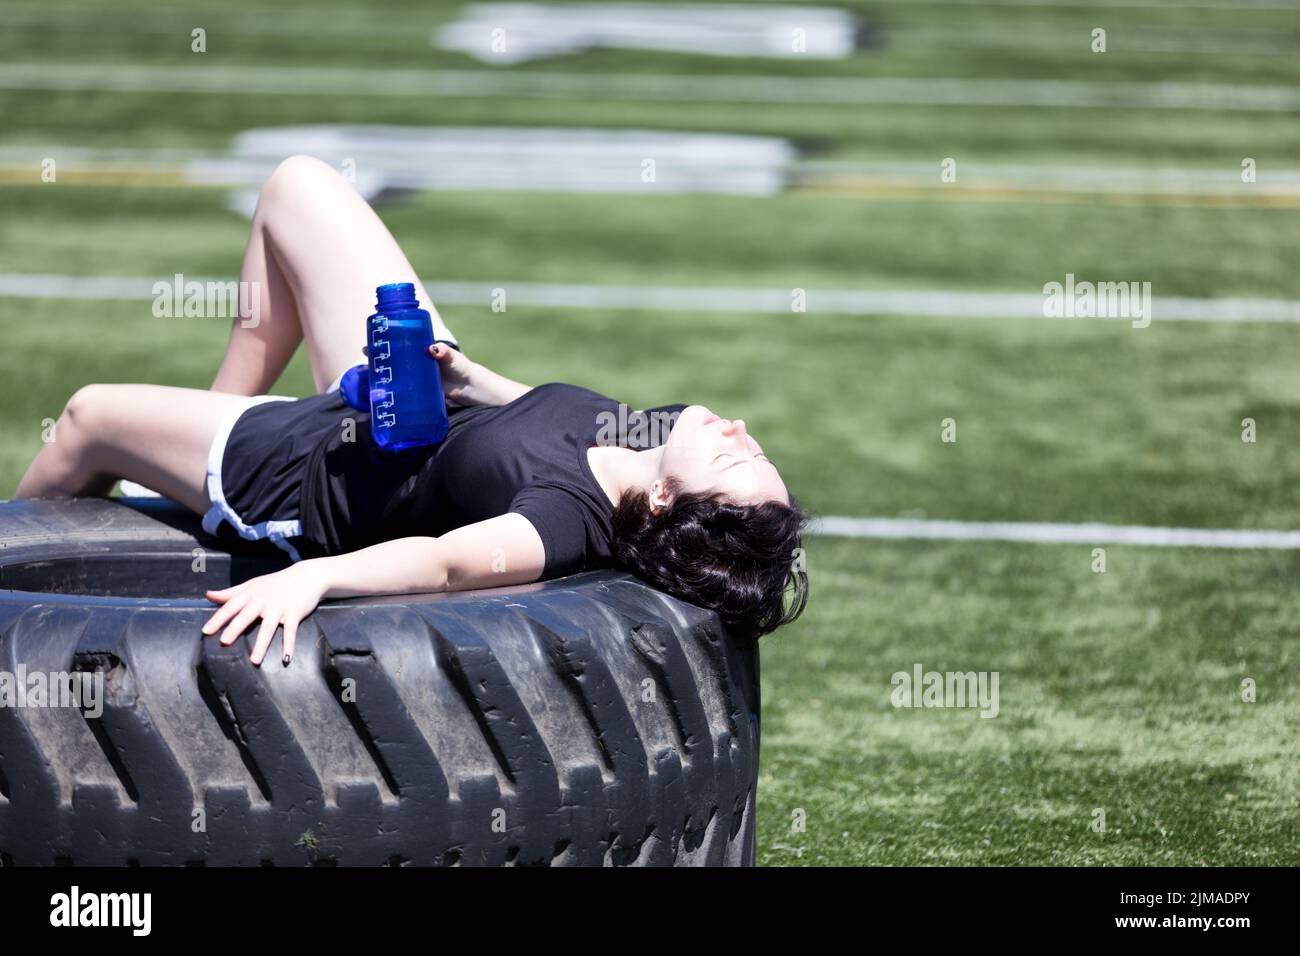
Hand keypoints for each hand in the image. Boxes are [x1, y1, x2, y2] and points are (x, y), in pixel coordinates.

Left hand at [201, 560, 330, 665]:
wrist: (306, 576)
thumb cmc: (276, 582)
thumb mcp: (252, 585)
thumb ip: (230, 593)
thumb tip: (208, 595)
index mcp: (251, 594)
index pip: (231, 606)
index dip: (218, 618)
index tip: (206, 631)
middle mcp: (263, 601)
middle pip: (247, 615)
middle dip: (236, 628)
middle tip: (224, 641)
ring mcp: (279, 608)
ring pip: (268, 627)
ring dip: (262, 644)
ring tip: (255, 661)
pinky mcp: (294, 614)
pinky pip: (291, 631)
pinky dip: (289, 644)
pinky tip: (286, 658)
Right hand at [360, 342, 487, 406]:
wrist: (470, 389)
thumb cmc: (462, 368)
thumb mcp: (453, 358)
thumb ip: (444, 353)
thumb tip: (432, 348)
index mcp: (420, 350)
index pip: (397, 342)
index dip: (382, 342)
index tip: (368, 344)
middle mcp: (414, 363)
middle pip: (391, 359)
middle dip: (376, 359)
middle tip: (365, 359)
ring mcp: (415, 378)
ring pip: (394, 374)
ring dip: (380, 376)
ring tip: (368, 377)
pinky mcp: (418, 392)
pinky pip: (401, 390)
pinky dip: (391, 391)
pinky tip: (380, 394)